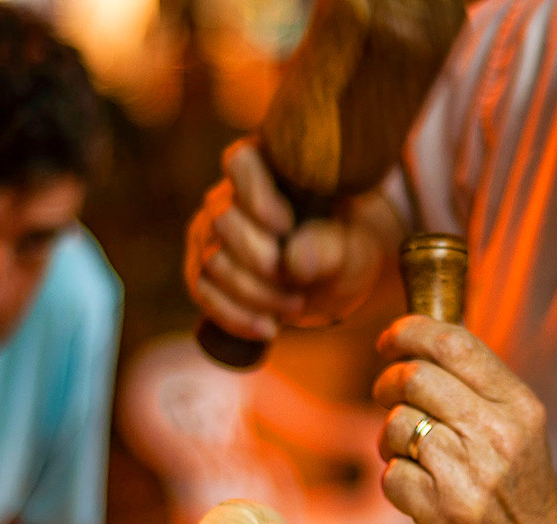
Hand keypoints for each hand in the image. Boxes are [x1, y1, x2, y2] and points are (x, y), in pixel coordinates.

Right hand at [184, 140, 398, 340]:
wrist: (335, 276)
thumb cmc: (347, 245)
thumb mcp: (353, 244)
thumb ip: (329, 245)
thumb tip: (294, 262)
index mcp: (269, 167)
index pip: (241, 162)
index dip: (255, 193)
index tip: (284, 225)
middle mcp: (231, 195)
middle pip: (224, 220)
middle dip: (261, 261)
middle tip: (300, 284)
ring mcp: (212, 233)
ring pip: (213, 261)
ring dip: (255, 294)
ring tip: (296, 307)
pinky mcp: (204, 270)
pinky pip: (203, 292)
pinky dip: (234, 316)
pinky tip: (267, 329)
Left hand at [373, 316, 556, 523]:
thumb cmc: (516, 493)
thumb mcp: (516, 430)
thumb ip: (475, 388)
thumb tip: (416, 347)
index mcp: (518, 405)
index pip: (454, 344)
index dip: (410, 332)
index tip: (390, 340)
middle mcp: (496, 434)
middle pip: (415, 378)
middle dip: (387, 383)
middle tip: (386, 396)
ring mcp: (468, 474)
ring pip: (397, 424)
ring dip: (389, 438)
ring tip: (407, 452)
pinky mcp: (442, 511)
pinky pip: (390, 474)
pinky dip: (394, 479)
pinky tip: (415, 488)